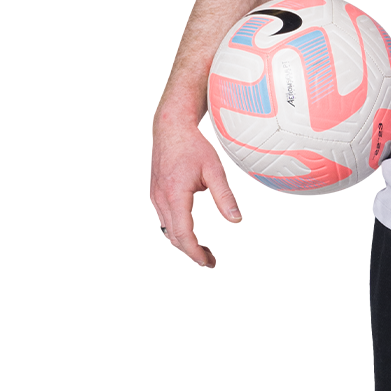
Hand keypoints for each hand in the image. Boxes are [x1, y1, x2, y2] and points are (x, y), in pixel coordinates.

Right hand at [150, 117, 240, 265]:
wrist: (171, 129)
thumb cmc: (193, 147)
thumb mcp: (214, 169)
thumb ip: (224, 195)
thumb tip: (236, 219)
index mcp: (175, 194)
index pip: (182, 233)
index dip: (194, 251)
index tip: (206, 261)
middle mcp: (161, 198)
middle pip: (173, 235)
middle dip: (190, 250)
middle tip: (209, 259)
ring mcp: (155, 196)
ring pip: (167, 228)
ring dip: (183, 241)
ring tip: (202, 248)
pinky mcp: (154, 193)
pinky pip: (164, 217)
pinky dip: (176, 228)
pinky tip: (190, 229)